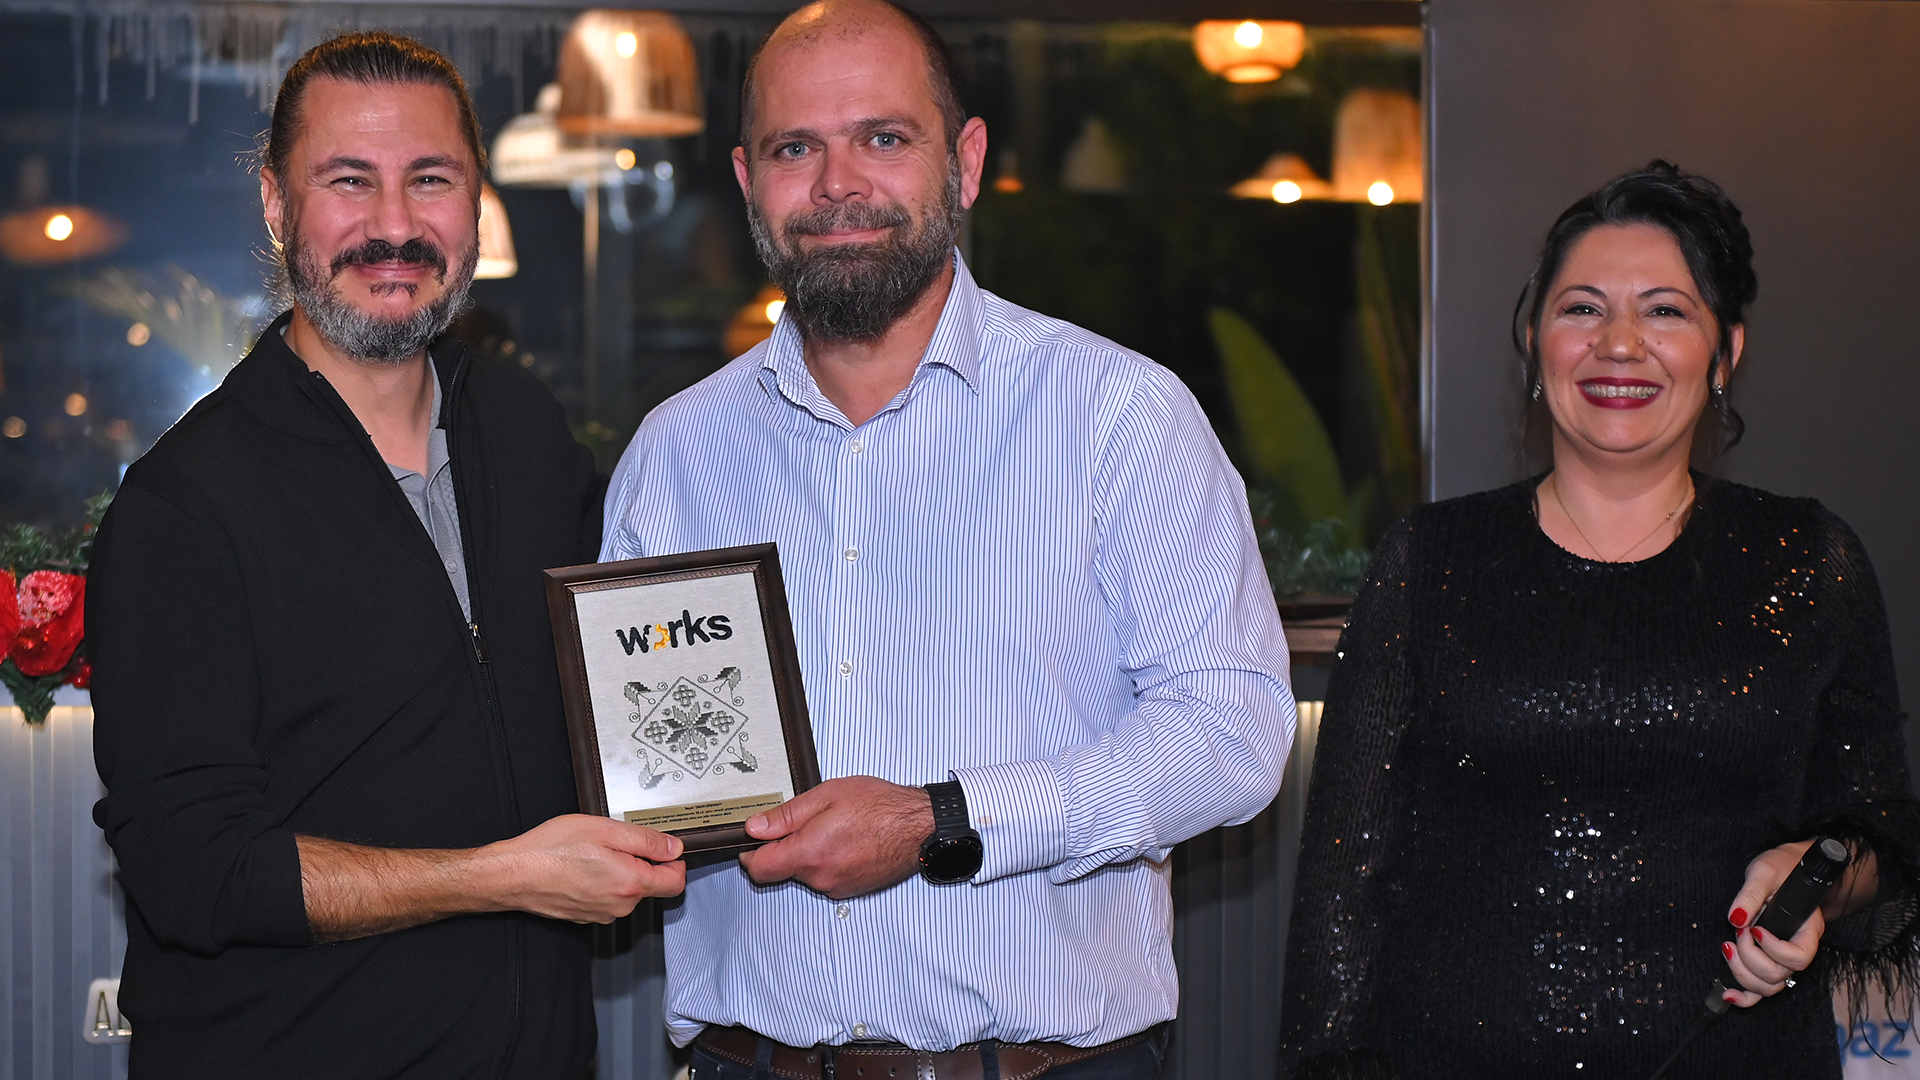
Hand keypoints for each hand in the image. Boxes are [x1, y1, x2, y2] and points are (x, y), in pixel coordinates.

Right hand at [473, 813, 686, 922]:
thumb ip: (646, 841)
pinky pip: (607, 898)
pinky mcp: (586, 916)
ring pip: (627, 892)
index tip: (664, 848)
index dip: (674, 861)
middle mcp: (620, 906)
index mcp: (631, 884)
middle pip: (651, 886)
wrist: (513, 875)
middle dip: (643, 864)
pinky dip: (601, 882)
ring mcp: (602, 914)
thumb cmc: (552, 850)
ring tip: (593, 853)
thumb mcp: (606, 830)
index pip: (676, 882)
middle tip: (616, 843)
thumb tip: (674, 848)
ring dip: (620, 872)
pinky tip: (582, 867)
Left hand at [736, 777, 933, 898]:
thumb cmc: (880, 807)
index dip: (749, 855)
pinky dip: (828, 861)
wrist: (919, 826)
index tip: (752, 842)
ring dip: (810, 855)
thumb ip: (785, 816)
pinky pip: (827, 877)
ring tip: (833, 828)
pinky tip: (846, 841)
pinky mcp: (852, 889)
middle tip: (806, 822)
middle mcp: (821, 878)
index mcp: (809, 854)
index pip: (760, 869)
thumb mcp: (826, 795)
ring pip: (806, 874)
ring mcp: (837, 887)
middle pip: (783, 870)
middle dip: (786, 849)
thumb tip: (754, 828)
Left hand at [1721, 840, 1821, 1007]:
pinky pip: (1760, 989)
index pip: (1798, 957)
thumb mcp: (1765, 872)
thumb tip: (1736, 918)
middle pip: (1780, 975)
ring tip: (1729, 946)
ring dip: (1742, 972)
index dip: (1773, 948)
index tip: (1754, 928)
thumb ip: (1750, 894)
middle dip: (1750, 957)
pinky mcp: (1767, 961)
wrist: (1786, 869)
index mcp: (1807, 929)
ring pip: (1769, 987)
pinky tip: (1728, 993)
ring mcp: (1782, 959)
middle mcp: (1798, 949)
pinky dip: (1745, 995)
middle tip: (1740, 932)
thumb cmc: (1781, 868)